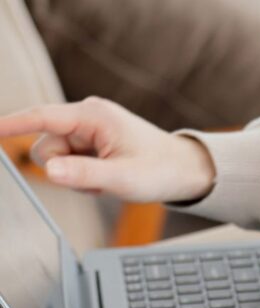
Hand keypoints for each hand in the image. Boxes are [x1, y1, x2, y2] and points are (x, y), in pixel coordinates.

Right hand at [0, 97, 213, 201]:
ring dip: (78, 176)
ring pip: (58, 160)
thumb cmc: (161, 171)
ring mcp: (89, 130)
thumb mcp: (123, 178)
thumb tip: (51, 170)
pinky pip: (71, 164)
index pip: (41, 118)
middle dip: (67, 170)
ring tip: (109, 178)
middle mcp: (87, 117)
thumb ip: (84, 174)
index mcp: (93, 116)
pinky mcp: (91, 142)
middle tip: (101, 180)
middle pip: (48, 148)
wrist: (185, 170)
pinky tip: (109, 176)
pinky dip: (85, 176)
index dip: (11, 125)